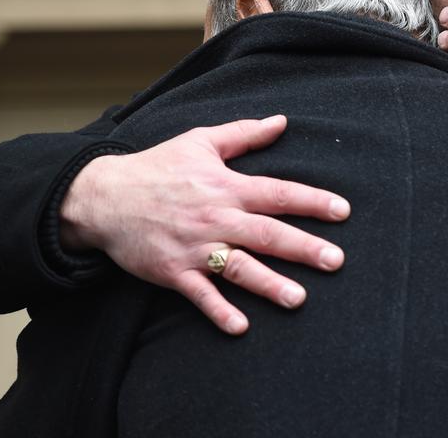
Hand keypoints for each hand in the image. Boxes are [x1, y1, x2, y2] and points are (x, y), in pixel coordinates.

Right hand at [60, 115, 348, 334]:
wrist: (104, 196)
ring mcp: (195, 247)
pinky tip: (240, 326)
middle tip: (336, 261)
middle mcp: (216, 218)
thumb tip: (281, 121)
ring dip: (269, 283)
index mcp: (226, 186)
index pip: (278, 193)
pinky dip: (219, 310)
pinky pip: (200, 294)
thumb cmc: (157, 166)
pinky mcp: (173, 271)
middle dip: (304, 247)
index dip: (312, 200)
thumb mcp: (200, 141)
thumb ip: (244, 133)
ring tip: (298, 298)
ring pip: (238, 267)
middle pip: (267, 233)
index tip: (342, 210)